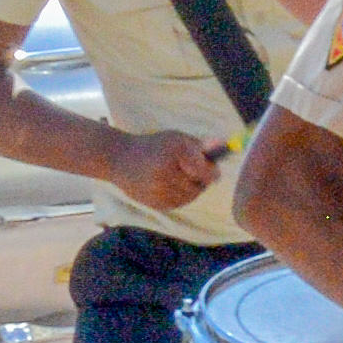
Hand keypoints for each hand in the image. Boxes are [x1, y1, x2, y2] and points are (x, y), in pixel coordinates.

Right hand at [106, 128, 227, 211]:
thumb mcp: (175, 138)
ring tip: (178, 177)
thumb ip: (199, 144)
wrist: (119, 159)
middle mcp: (166, 173)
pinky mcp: (155, 204)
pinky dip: (180, 196)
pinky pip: (179, 203)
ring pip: (191, 196)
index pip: (205, 171)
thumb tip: (222, 144)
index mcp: (174, 154)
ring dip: (191, 188)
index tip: (212, 168)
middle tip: (191, 171)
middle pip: (200, 185)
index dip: (210, 171)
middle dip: (200, 179)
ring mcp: (160, 191)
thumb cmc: (153, 146)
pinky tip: (169, 185)